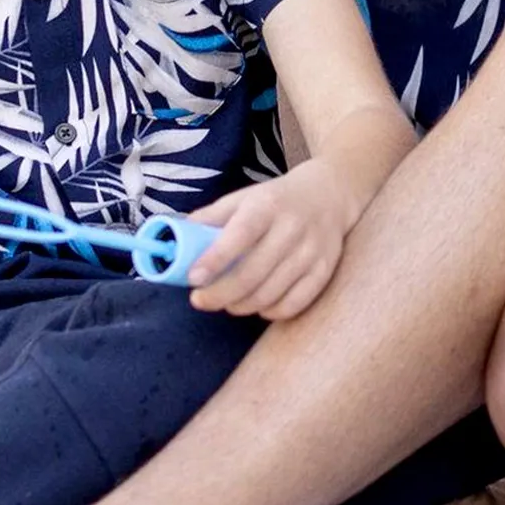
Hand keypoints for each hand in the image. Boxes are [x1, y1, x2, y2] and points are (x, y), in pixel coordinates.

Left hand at [183, 165, 355, 320]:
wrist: (331, 194)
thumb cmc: (275, 200)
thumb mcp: (242, 198)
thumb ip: (210, 218)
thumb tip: (173, 239)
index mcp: (266, 206)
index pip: (240, 236)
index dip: (215, 260)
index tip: (193, 279)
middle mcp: (292, 228)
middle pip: (253, 273)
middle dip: (220, 294)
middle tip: (200, 300)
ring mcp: (311, 251)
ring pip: (270, 293)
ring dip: (241, 305)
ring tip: (228, 302)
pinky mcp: (324, 270)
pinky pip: (294, 304)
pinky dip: (270, 311)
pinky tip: (258, 304)